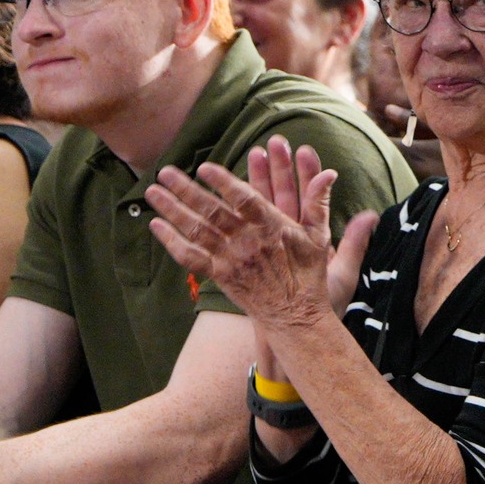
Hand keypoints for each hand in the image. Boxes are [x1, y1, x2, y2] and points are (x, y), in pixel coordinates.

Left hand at [145, 136, 379, 327]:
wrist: (295, 316)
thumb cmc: (309, 275)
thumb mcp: (320, 237)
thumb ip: (320, 203)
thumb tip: (331, 173)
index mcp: (272, 228)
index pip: (244, 199)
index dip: (223, 182)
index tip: (205, 167)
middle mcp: (247, 242)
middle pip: (212, 212)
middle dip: (186, 190)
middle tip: (165, 171)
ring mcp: (231, 260)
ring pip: (196, 231)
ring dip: (172, 209)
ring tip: (153, 191)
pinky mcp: (220, 275)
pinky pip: (190, 257)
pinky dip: (171, 241)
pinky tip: (156, 225)